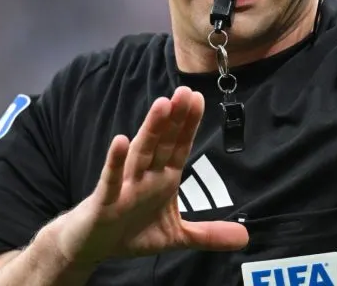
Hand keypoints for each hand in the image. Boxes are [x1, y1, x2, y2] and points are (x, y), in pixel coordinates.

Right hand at [53, 86, 247, 267]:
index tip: (199, 98)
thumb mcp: (176, 236)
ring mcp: (125, 185)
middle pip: (163, 143)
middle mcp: (145, 176)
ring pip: (141, 153)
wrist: (91, 246)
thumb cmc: (130, 232)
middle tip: (186, 91)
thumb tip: (245, 236)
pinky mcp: (104, 200)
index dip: (189, 124)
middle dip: (175, 118)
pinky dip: (115, 162)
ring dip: (151, 129)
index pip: (179, 147)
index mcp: (163, 179)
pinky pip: (111, 180)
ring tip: (162, 105)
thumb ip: (208, 234)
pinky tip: (120, 141)